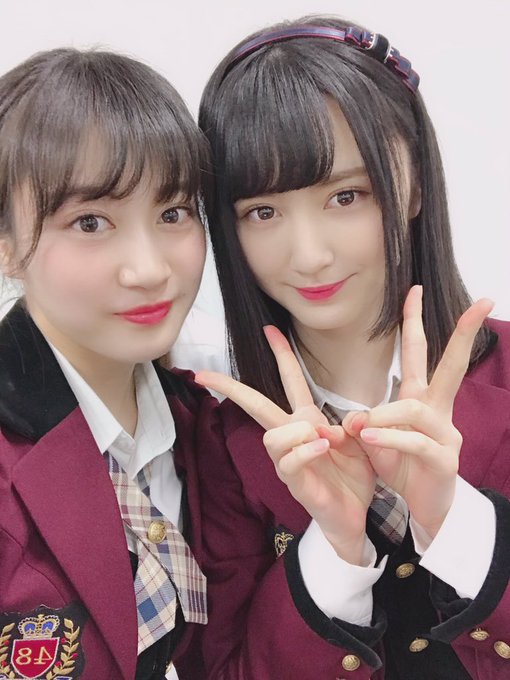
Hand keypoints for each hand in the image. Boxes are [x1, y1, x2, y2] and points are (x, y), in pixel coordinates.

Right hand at [196, 327, 375, 563]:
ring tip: (324, 438)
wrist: (355, 514)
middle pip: (255, 405)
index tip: (270, 330)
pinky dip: (306, 450)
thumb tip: (349, 418)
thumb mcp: (361, 440)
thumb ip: (356, 423)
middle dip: (232, 387)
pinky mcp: (293, 482)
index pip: (290, 380)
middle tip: (206, 373)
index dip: (282, 354)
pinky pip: (289, 460)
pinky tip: (324, 448)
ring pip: (271, 434)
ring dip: (297, 430)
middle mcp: (291, 436)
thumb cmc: (353, 475)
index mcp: (307, 420)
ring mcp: (287, 460)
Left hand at [343, 285, 493, 537]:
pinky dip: (390, 439)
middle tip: (482, 303)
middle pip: (451, 366)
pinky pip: (416, 442)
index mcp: (420, 400)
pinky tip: (369, 439)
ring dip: (384, 416)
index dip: (414, 323)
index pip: (418, 355)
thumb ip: (365, 424)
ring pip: (416, 410)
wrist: (422, 507)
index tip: (414, 290)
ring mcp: (446, 434)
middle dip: (464, 334)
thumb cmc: (401, 467)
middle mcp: (438, 410)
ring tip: (360, 428)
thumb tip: (352, 418)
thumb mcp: (375, 440)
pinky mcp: (444, 459)